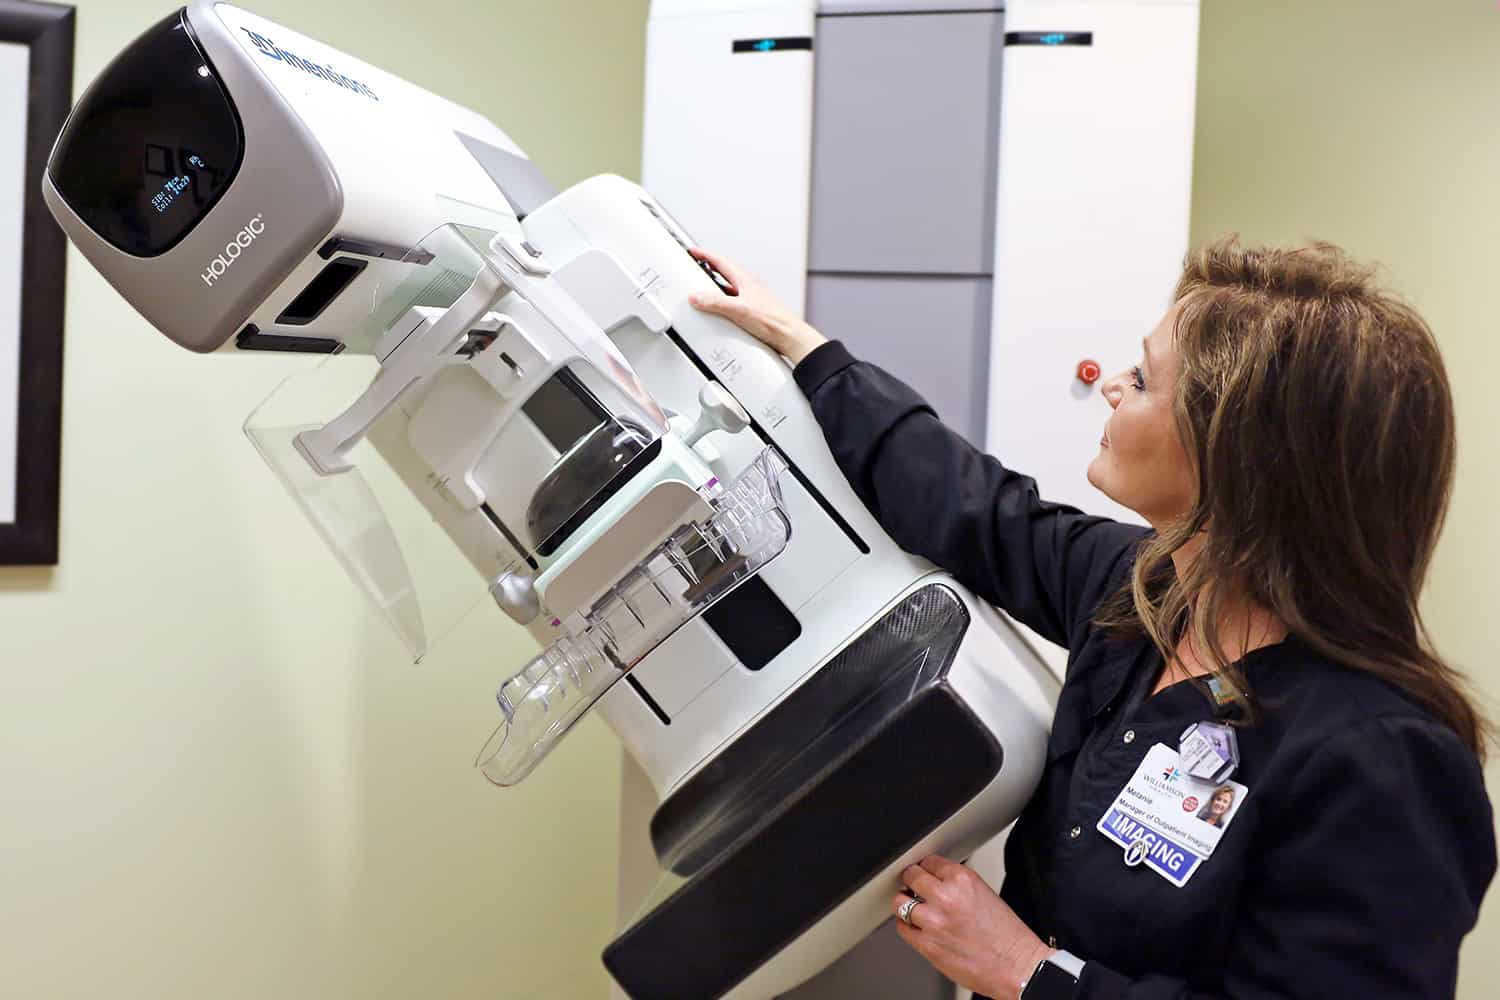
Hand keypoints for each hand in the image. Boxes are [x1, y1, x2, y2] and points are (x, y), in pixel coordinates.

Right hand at [687, 247, 827, 363]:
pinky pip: (732, 301)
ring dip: (715, 286)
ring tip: (703, 288)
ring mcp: (750, 298)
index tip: (694, 251)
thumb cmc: (772, 320)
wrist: (787, 336)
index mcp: (745, 279)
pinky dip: (722, 301)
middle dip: (708, 268)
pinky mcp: (751, 310)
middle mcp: (748, 286)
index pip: (721, 261)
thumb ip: (716, 303)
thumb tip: (697, 297)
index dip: (705, 255)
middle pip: (724, 272)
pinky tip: (718, 310)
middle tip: (696, 266)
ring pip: (728, 287)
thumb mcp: (738, 310)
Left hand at [892, 855, 1052, 999]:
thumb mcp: (983, 893)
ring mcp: (933, 922)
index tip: (924, 871)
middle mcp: (945, 897)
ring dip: (905, 904)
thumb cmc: (1006, 935)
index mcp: (962, 879)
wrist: (1016, 967)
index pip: (929, 861)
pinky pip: (903, 928)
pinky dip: (907, 926)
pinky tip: (916, 926)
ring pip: (900, 902)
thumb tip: (935, 880)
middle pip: (911, 876)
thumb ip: (956, 885)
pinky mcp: (927, 945)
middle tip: (912, 885)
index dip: (925, 867)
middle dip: (911, 880)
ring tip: (912, 907)